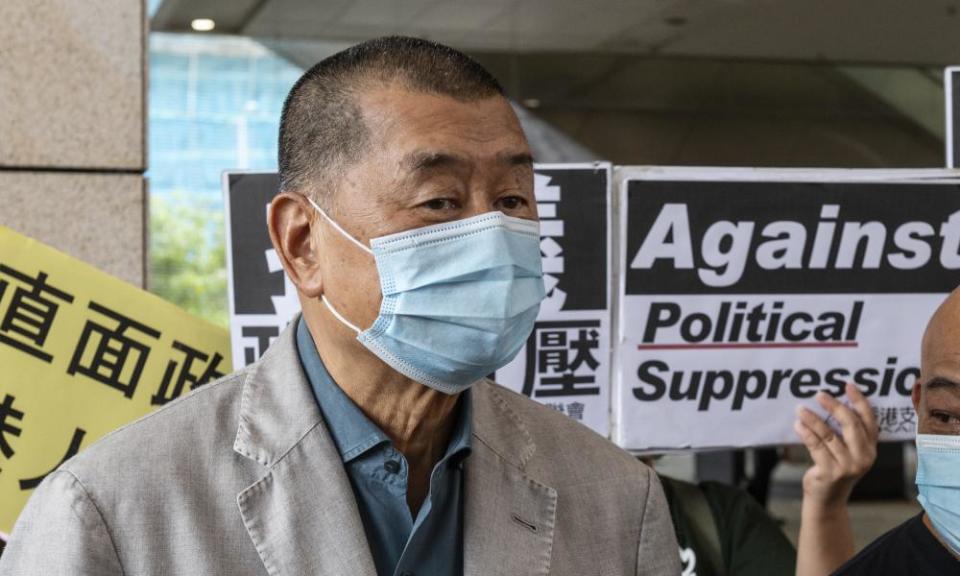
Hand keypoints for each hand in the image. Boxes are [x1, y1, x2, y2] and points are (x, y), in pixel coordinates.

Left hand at [794, 383, 877, 507]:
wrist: (827, 499)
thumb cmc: (836, 469)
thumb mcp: (848, 452)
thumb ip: (846, 433)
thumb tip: (830, 402)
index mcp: (871, 449)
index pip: (870, 421)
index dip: (860, 402)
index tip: (848, 385)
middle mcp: (863, 457)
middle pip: (851, 424)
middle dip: (835, 406)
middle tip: (820, 394)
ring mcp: (848, 466)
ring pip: (829, 435)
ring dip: (813, 419)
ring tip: (800, 408)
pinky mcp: (831, 472)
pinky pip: (816, 446)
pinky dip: (806, 433)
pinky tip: (798, 424)